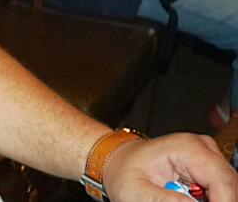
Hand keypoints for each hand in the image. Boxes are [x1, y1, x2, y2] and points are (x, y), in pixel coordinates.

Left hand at [100, 133, 236, 201]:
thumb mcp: (136, 191)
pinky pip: (220, 190)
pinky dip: (210, 199)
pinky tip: (191, 201)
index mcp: (185, 147)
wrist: (118, 162)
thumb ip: (166, 201)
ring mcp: (208, 157)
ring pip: (227, 188)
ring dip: (213, 200)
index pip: (222, 178)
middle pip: (229, 184)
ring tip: (178, 199)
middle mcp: (202, 148)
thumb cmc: (124, 171)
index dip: (224, 201)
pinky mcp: (208, 169)